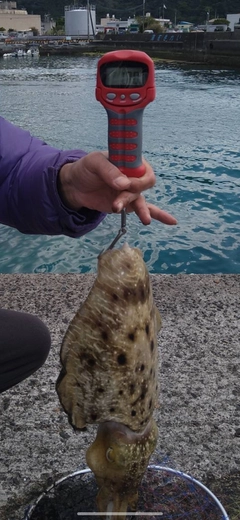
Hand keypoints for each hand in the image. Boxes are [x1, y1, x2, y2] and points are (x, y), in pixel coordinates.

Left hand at [58, 152, 176, 225]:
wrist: (75, 187)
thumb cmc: (86, 169)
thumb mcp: (93, 163)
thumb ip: (108, 171)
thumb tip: (123, 184)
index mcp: (130, 161)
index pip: (143, 167)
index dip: (137, 177)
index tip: (125, 184)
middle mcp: (134, 175)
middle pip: (145, 184)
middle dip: (133, 193)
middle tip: (118, 200)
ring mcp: (132, 191)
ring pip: (140, 200)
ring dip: (138, 209)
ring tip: (141, 218)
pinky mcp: (128, 204)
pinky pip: (146, 209)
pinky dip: (159, 215)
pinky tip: (172, 221)